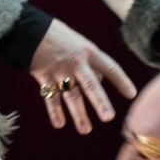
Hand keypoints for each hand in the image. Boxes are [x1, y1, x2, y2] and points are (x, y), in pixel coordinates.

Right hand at [30, 19, 135, 134]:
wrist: (28, 29)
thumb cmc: (57, 36)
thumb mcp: (78, 43)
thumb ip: (90, 62)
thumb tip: (99, 81)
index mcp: (88, 51)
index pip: (110, 67)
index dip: (121, 81)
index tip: (131, 94)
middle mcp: (76, 62)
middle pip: (91, 85)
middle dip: (100, 102)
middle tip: (108, 118)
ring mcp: (60, 71)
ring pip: (71, 95)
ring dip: (79, 114)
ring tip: (86, 130)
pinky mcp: (44, 77)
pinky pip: (51, 97)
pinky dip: (55, 111)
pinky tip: (59, 124)